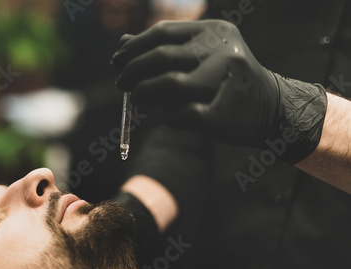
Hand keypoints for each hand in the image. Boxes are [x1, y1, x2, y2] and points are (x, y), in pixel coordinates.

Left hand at [111, 20, 326, 162]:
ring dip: (146, 94)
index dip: (133, 48)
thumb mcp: (201, 55)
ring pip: (170, 84)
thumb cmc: (226, 81)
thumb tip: (122, 44)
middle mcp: (223, 50)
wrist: (272, 109)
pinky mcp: (223, 114)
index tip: (116, 62)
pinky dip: (168, 118)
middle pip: (162, 57)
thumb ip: (165, 48)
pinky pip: (180, 115)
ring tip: (140, 100)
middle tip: (122, 84)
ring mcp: (226, 82)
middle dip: (132, 72)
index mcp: (215, 31)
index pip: (162, 32)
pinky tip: (171, 117)